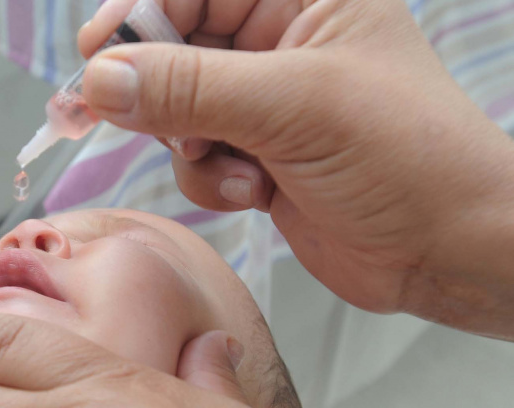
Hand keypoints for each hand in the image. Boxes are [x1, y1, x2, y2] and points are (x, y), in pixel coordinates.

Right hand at [81, 0, 513, 337]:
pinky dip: (209, 179)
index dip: (138, 13)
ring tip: (233, 166)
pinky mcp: (253, 155)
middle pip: (174, 45)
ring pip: (175, 107)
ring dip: (189, 143)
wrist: (446, 250)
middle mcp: (278, 41)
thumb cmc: (407, 157)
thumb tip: (101, 79)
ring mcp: (264, 102)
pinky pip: (193, 156)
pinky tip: (253, 193)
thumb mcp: (295, 106)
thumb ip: (190, 88)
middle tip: (129, 117)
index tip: (95, 53)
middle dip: (154, 88)